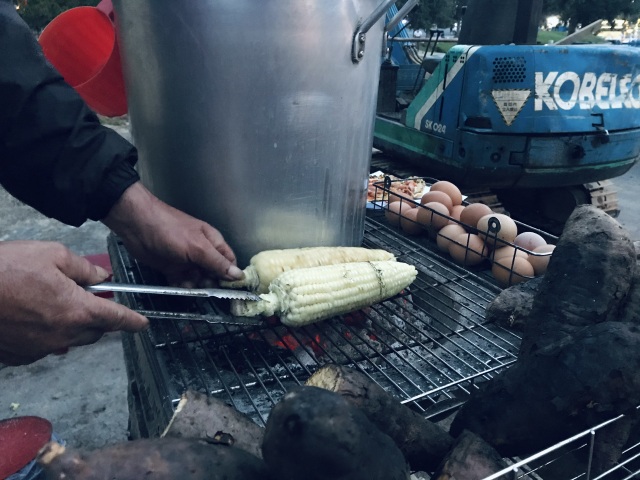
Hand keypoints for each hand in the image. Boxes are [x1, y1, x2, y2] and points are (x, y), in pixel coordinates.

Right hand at [0, 241, 147, 365]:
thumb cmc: (5, 269)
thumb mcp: (51, 255)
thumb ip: (82, 268)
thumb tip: (100, 278)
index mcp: (76, 309)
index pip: (115, 318)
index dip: (132, 321)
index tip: (142, 324)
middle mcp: (62, 333)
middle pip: (94, 331)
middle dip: (98, 318)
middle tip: (88, 298)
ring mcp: (40, 348)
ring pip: (70, 339)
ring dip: (72, 325)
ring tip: (53, 303)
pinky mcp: (20, 355)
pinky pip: (44, 346)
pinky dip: (46, 333)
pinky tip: (32, 316)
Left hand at [103, 182, 243, 286]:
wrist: (136, 225)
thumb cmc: (170, 231)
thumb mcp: (197, 247)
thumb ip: (218, 263)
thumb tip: (240, 276)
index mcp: (213, 243)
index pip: (229, 263)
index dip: (231, 277)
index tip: (230, 291)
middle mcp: (202, 252)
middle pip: (214, 274)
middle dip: (211, 283)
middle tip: (205, 288)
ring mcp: (187, 261)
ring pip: (198, 280)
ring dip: (195, 286)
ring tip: (187, 284)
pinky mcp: (172, 268)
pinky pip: (182, 282)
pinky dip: (181, 286)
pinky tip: (177, 285)